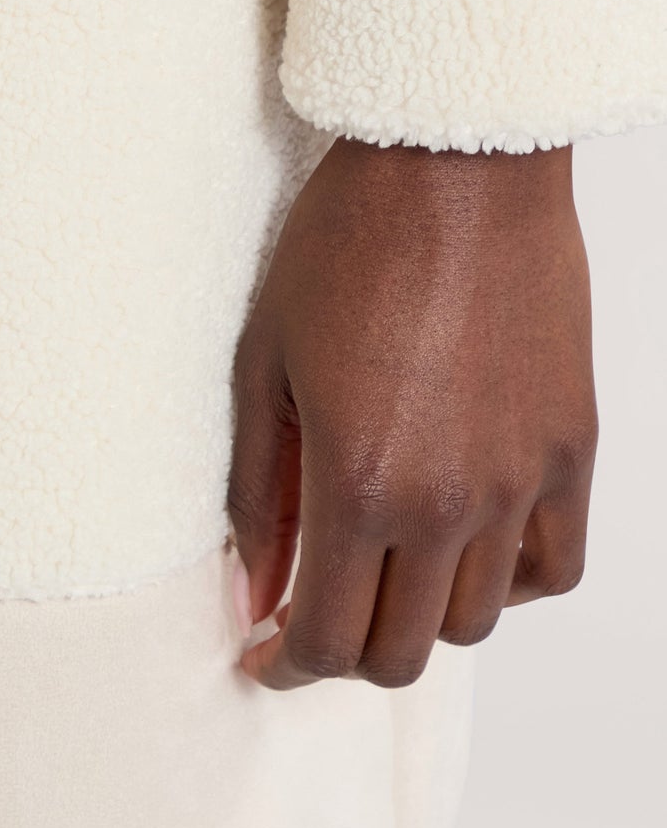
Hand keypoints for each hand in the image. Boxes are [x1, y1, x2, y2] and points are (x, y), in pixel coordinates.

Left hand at [228, 137, 595, 689]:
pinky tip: (463, 553)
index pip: (327, 640)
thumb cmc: (344, 247)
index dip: (286, 665)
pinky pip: (555, 566)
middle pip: (403, 652)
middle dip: (345, 655)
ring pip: (477, 621)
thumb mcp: (264, 368)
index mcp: (358, 484)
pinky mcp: (571, 446)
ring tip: (381, 573)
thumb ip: (258, 493)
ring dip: (419, 618)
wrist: (455, 162)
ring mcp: (520, 479)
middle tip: (311, 621)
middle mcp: (447, 501)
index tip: (263, 654)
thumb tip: (256, 587)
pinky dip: (510, 585)